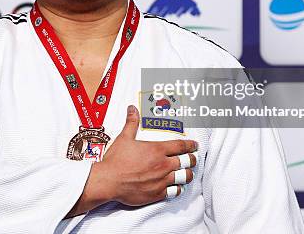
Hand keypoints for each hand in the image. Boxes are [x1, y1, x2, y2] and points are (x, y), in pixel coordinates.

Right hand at [66, 105, 197, 216]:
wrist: (109, 181)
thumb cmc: (116, 160)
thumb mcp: (124, 138)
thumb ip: (131, 123)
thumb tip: (132, 109)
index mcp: (157, 150)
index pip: (180, 146)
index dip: (190, 145)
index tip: (194, 145)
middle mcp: (162, 165)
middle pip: (186, 162)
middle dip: (192, 160)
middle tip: (193, 159)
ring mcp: (161, 180)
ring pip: (183, 177)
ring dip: (187, 174)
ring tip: (187, 173)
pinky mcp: (157, 194)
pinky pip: (174, 192)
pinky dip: (177, 188)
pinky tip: (176, 187)